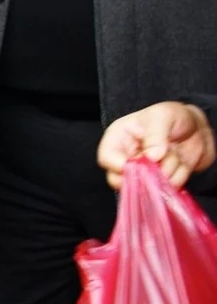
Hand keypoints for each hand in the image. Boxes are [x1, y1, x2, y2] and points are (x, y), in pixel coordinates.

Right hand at [98, 102, 215, 189]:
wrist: (197, 126)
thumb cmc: (174, 116)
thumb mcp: (162, 116)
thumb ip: (155, 136)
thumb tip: (152, 157)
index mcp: (119, 138)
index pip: (107, 158)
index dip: (121, 166)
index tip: (142, 165)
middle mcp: (127, 157)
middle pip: (121, 180)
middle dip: (146, 174)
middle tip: (161, 163)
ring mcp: (144, 171)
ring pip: (150, 184)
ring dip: (169, 170)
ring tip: (175, 151)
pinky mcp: (161, 180)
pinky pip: (169, 187)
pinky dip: (180, 175)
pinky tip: (181, 161)